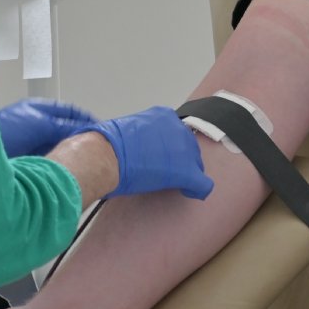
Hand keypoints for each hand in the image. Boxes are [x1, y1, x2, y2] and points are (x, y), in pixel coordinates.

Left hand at [0, 98, 97, 157]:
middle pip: (66, 131)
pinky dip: (60, 165)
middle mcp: (36, 127)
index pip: (70, 112)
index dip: (87, 119)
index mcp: (39, 110)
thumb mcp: (40, 124)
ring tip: (85, 161)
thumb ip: (63, 126)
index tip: (102, 129)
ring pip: (59, 148)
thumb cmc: (3, 130)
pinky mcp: (29, 162)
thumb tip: (83, 132)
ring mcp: (32, 145)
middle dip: (80, 139)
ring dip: (69, 154)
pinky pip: (51, 162)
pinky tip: (67, 171)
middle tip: (98, 148)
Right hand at [77, 105, 214, 199]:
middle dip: (181, 161)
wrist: (107, 155)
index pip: (177, 134)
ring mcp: (185, 149)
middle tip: (166, 173)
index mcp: (164, 116)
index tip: (162, 158)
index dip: (171, 149)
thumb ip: (140, 135)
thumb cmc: (109, 143)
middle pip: (189, 148)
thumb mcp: (128, 130)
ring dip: (186, 173)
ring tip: (173, 184)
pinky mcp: (187, 171)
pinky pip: (202, 184)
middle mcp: (178, 128)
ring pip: (196, 164)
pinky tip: (188, 192)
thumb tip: (137, 146)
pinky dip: (196, 190)